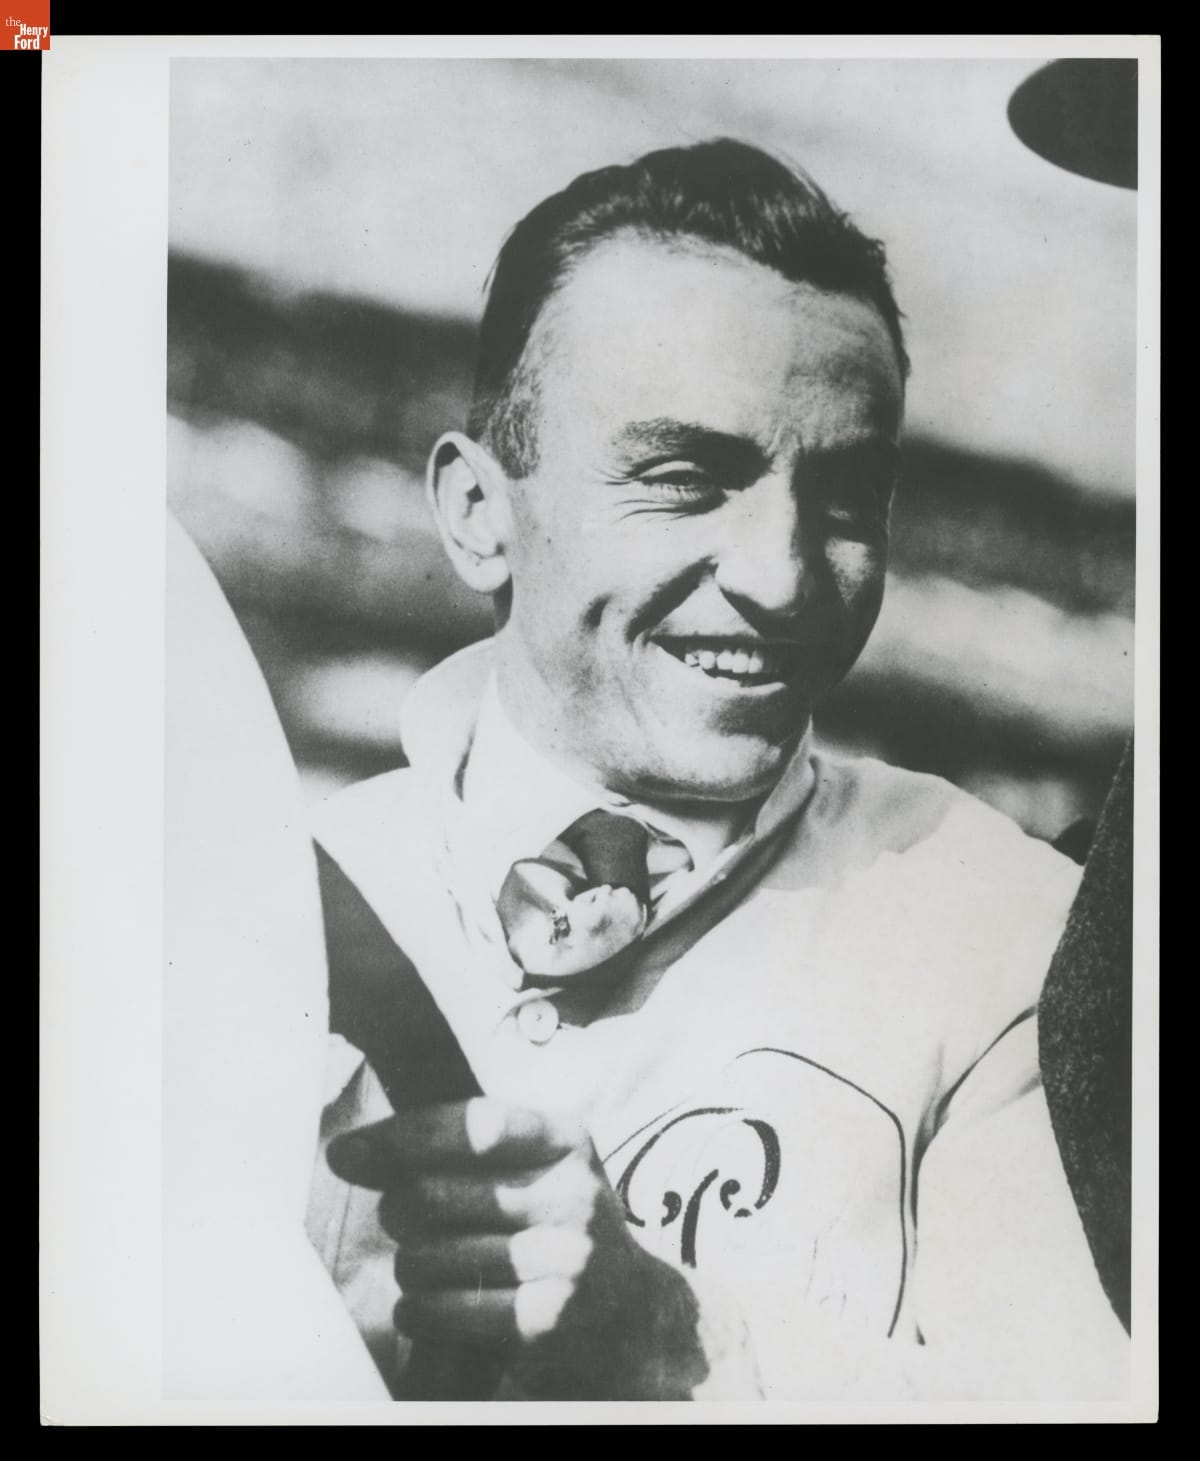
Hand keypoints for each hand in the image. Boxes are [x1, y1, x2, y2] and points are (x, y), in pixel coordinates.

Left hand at [327, 1098, 709, 1398]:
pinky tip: (433, 1308)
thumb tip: (351, 1153)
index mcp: (567, 1142)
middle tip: (408, 1223)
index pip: (474, 1124)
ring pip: (425, 1256)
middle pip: (431, 1194)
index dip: (402, 1136)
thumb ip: (457, 1152)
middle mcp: (572, 1195)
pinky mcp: (545, 1323)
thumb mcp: (534, 1172)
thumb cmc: (557, 1234)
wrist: (636, 1323)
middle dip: (398, 1210)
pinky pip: (438, 1309)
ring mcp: (564, 1261)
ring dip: (409, 1267)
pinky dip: (418, 1311)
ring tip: (434, 1269)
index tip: (348, 1153)